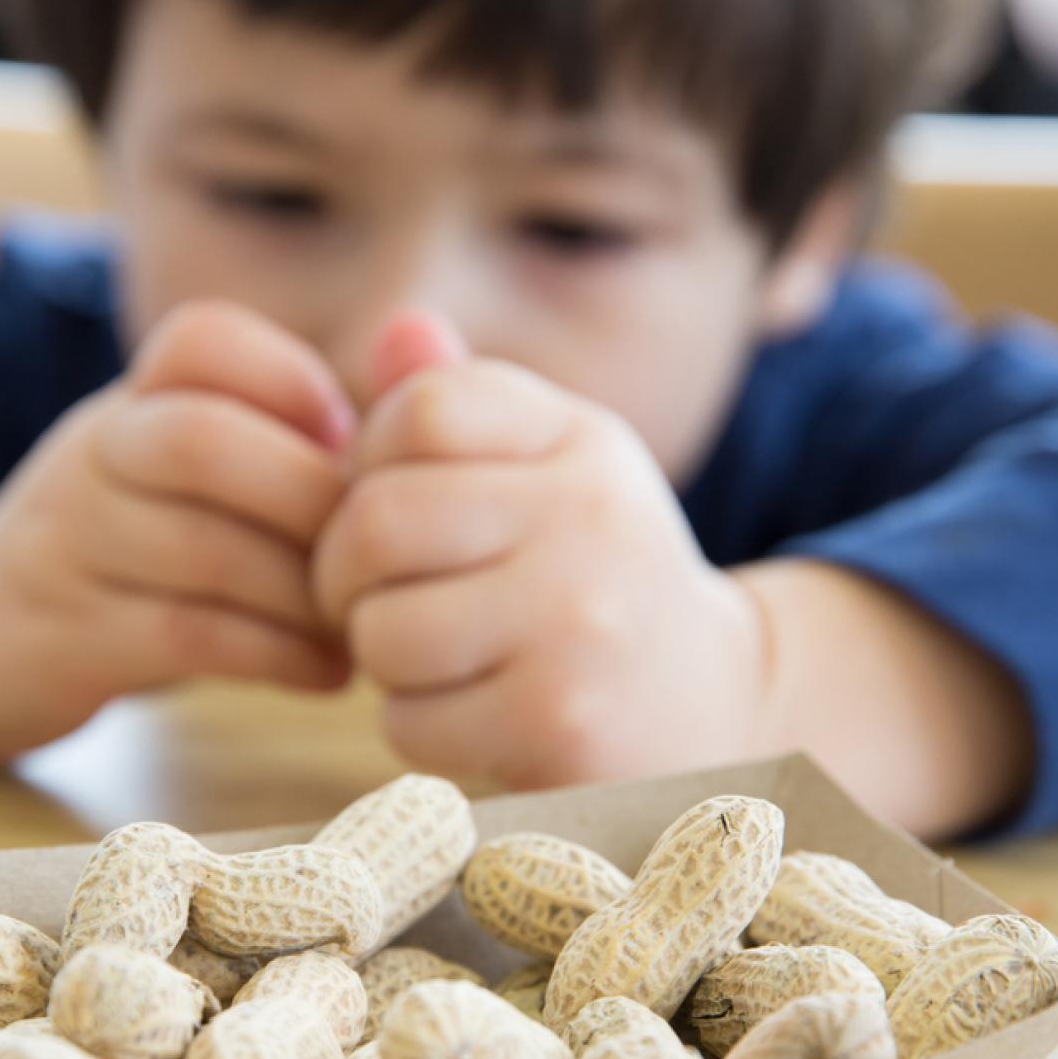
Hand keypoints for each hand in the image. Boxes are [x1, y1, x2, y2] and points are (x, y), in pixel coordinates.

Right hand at [0, 301, 355, 761]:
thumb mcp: (178, 471)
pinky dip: (276, 655)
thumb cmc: (128, 552)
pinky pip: (185, 635)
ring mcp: (68, 547)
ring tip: (364, 624)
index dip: (292, 382)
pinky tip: (326, 672)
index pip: (201, 340)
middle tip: (377, 553)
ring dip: (306, 593)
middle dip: (310, 498)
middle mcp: (92, 457)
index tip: (349, 445)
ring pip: (201, 550)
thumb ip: (281, 437)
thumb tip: (423, 406)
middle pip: (199, 441)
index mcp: (130, 401)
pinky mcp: (64, 639)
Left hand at [313, 314, 769, 786]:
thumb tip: (397, 329)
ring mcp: (578, 622)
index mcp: (581, 440)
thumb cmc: (593, 580)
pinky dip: (417, 728)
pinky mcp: (557, 721)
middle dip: (345, 573)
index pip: (421, 409)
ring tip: (436, 657)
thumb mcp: (552, 472)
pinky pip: (407, 720)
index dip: (369, 463)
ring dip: (382, 658)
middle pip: (378, 519)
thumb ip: (466, 406)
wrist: (712, 706)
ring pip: (382, 629)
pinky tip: (472, 716)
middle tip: (372, 598)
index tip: (395, 507)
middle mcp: (589, 517)